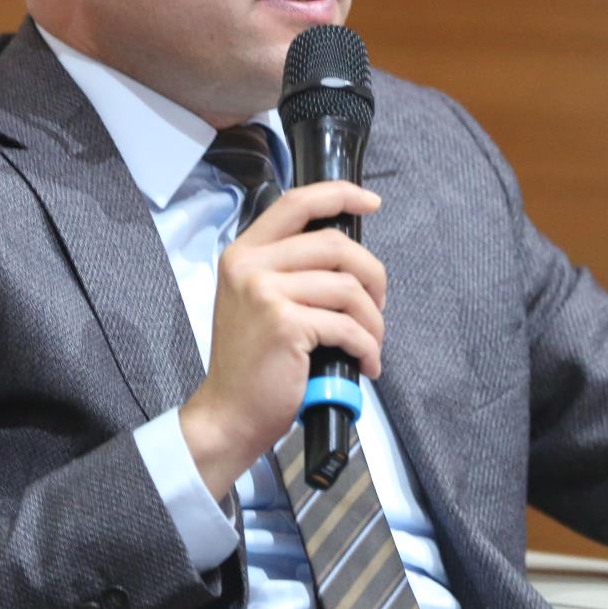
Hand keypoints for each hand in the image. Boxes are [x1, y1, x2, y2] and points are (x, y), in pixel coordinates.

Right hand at [179, 181, 385, 497]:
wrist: (229, 414)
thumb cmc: (252, 363)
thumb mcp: (256, 301)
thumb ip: (288, 269)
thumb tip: (347, 254)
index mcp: (243, 253)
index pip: (296, 203)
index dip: (339, 195)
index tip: (371, 202)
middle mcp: (250, 265)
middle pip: (336, 244)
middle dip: (372, 275)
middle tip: (378, 306)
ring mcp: (265, 293)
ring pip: (349, 288)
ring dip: (373, 321)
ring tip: (372, 343)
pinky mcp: (285, 324)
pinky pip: (348, 327)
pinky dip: (367, 347)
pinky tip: (366, 363)